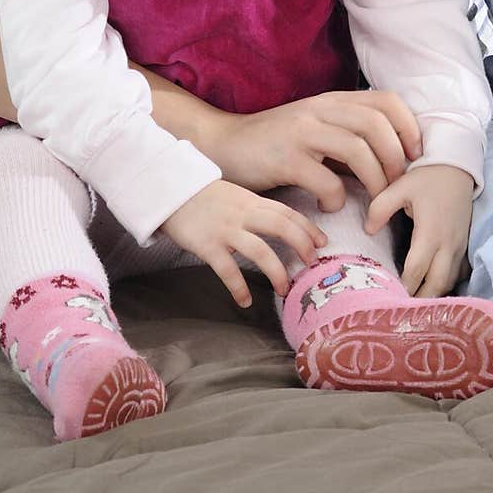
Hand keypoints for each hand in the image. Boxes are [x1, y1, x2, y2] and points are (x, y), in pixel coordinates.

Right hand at [160, 180, 326, 306]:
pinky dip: (239, 288)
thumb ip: (255, 209)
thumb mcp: (235, 195)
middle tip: (312, 265)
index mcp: (252, 201)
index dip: (308, 228)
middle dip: (301, 246)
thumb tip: (278, 225)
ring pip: (261, 251)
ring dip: (277, 272)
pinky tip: (245, 302)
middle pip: (282, 227)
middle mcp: (244, 214)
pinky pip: (228, 270)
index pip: (288, 212)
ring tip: (284, 290)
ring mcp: (226, 230)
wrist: (169, 190)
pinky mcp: (208, 245)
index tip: (322, 242)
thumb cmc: (204, 196)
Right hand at [199, 90, 421, 209]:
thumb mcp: (314, 128)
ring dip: (374, 181)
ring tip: (373, 202)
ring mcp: (302, 132)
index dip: (409, 127)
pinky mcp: (285, 159)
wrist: (222, 146)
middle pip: (376, 124)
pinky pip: (326, 179)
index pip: (386, 100)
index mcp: (331, 101)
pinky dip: (337, 198)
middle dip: (395, 159)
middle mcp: (320, 111)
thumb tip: (391, 155)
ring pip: (357, 150)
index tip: (414, 155)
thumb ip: (346, 134)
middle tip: (396, 185)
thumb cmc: (275, 144)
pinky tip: (330, 205)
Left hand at [365, 164, 473, 296]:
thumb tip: (367, 231)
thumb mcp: (400, 186)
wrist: (458, 167)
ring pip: (448, 283)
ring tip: (411, 306)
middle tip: (399, 312)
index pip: (416, 270)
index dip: (403, 288)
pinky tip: (428, 289)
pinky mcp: (464, 245)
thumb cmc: (427, 177)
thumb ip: (380, 208)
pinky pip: (456, 274)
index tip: (388, 300)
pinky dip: (443, 285)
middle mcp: (448, 244)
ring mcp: (459, 247)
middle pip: (436, 285)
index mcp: (431, 232)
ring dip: (432, 295)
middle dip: (419, 301)